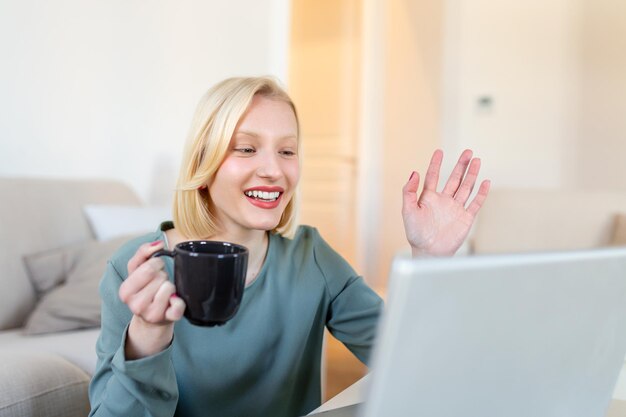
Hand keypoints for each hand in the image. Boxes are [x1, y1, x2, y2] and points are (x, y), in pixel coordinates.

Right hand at [118, 241, 185, 358]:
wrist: (152, 317)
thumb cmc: (145, 288)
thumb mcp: (137, 269)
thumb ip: (143, 252)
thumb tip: (158, 244)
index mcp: (125, 291)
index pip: (149, 268)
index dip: (157, 264)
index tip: (155, 269)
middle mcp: (135, 305)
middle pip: (160, 277)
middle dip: (163, 275)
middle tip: (159, 282)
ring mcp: (151, 315)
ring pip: (170, 288)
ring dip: (170, 287)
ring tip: (164, 292)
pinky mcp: (167, 320)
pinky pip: (178, 306)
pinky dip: (179, 302)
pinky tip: (173, 302)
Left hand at [402, 149, 489, 256]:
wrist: (429, 252)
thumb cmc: (416, 234)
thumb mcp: (408, 211)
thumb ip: (409, 191)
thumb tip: (414, 173)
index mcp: (428, 198)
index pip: (433, 176)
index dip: (436, 163)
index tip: (439, 151)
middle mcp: (443, 201)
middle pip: (454, 178)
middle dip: (461, 165)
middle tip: (468, 152)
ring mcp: (455, 208)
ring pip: (466, 187)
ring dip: (472, 175)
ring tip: (477, 161)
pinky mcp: (465, 218)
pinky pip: (475, 203)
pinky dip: (481, 193)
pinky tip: (485, 182)